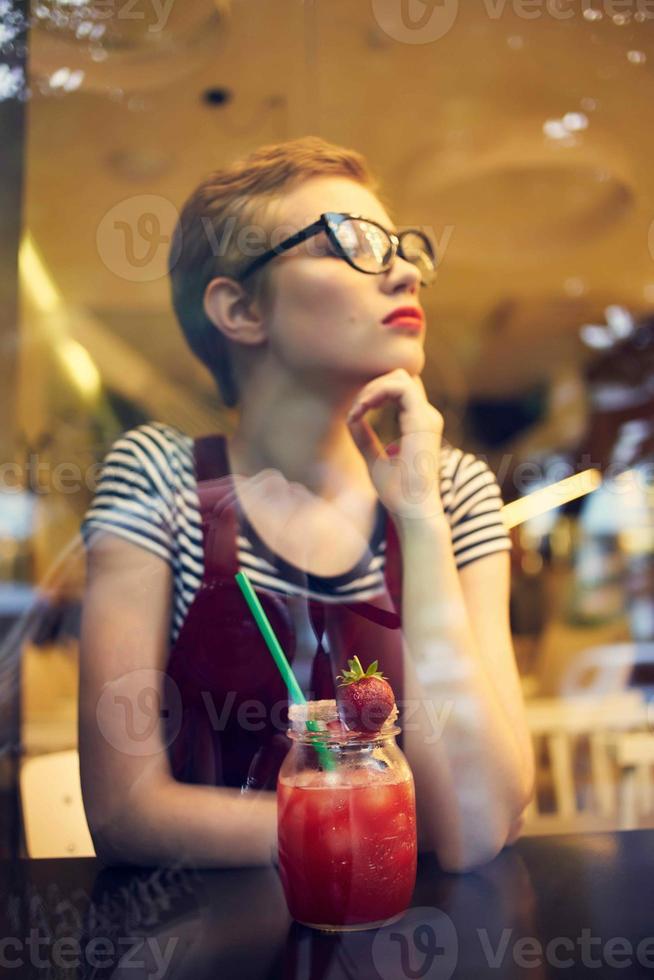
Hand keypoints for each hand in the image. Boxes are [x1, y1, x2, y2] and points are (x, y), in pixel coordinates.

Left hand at [346, 369, 445, 523]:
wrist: (412, 511)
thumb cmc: (397, 493)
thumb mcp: (373, 459)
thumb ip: (364, 437)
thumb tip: (351, 418)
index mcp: (419, 424)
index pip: (399, 390)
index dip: (374, 393)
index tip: (354, 416)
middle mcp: (427, 417)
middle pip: (400, 377)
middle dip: (372, 386)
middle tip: (355, 410)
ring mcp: (428, 417)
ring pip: (400, 377)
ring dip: (372, 388)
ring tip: (357, 410)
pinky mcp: (424, 420)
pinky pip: (401, 387)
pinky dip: (377, 392)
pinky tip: (362, 409)